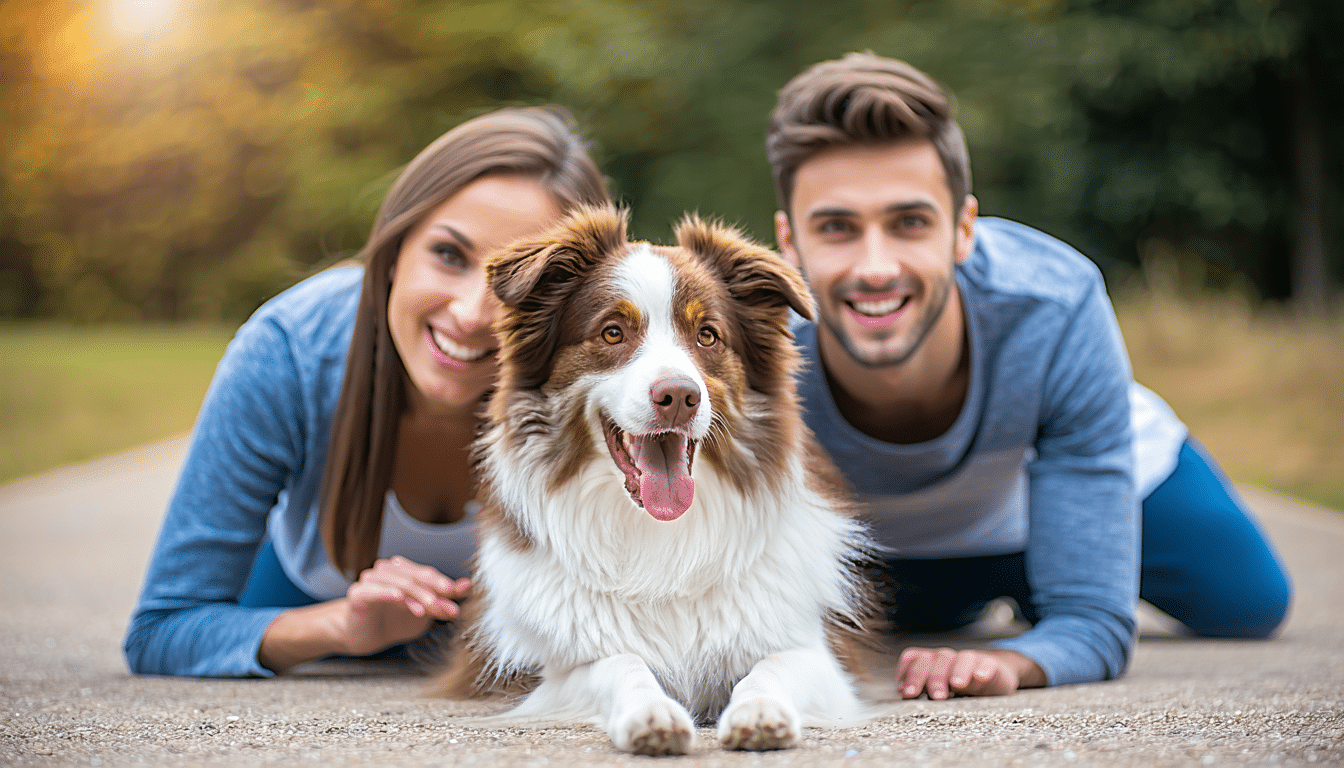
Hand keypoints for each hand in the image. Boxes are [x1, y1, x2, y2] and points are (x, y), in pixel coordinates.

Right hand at [339, 556, 470, 656]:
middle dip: (432, 591)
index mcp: (404, 571)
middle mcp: (388, 571)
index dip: (442, 583)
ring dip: (415, 595)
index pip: (427, 574)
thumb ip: (443, 600)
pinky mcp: (358, 594)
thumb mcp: (424, 612)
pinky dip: (388, 592)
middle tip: (445, 606)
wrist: (364, 636)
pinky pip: (374, 590)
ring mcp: (372, 580)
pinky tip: (399, 598)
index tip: (456, 593)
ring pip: (398, 582)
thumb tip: (467, 586)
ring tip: (427, 610)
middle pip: (414, 577)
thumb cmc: (394, 620)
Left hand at [896, 647, 1042, 698]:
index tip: (907, 694)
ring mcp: (970, 660)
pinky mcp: (990, 665)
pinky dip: (983, 669)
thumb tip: (904, 695)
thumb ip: (922, 690)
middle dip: (932, 678)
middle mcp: (947, 658)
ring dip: (957, 672)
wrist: (993, 676)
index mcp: (929, 662)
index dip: (908, 674)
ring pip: (961, 659)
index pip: (914, 659)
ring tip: (956, 685)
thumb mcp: (939, 690)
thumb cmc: (958, 687)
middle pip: (935, 660)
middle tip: (935, 696)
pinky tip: (980, 678)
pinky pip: (986, 663)